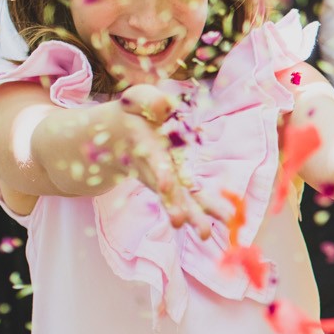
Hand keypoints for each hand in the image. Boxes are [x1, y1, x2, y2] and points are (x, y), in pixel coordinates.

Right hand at [99, 85, 228, 234]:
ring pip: (177, 200)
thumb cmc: (130, 115)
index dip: (159, 171)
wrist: (111, 140)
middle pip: (165, 189)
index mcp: (145, 145)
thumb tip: (164, 104)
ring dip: (191, 216)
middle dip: (174, 204)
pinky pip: (189, 199)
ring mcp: (161, 181)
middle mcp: (152, 169)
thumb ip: (148, 99)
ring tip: (205, 234)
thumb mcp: (135, 100)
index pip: (153, 160)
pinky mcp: (172, 186)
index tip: (165, 186)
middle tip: (180, 222)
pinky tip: (222, 225)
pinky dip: (204, 211)